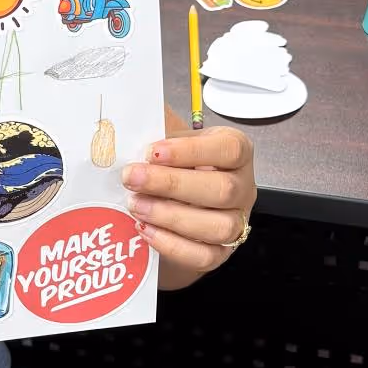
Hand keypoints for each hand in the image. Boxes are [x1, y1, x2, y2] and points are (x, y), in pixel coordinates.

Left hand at [121, 126, 255, 284]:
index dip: (191, 151)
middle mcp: (241, 187)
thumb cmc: (171, 167)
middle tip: (131, 178)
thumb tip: (126, 112)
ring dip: (171, 216)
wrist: (172, 205)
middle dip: (171, 184)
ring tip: (135, 206)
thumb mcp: (167, 140)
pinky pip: (203, 255)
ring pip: (217, 226)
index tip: (152, 151)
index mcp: (234, 152)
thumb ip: (154, 125)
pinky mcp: (219, 253)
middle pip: (222, 189)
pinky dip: (172, 244)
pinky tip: (145, 230)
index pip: (229, 149)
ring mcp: (235, 222)